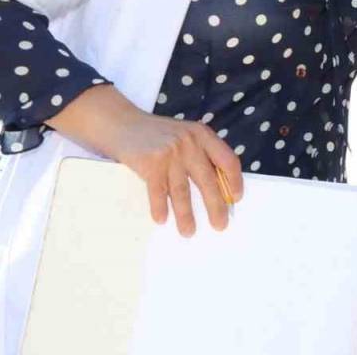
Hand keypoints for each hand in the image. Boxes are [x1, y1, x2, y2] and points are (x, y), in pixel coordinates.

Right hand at [47, 85, 243, 236]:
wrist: (121, 123)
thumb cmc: (157, 135)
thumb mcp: (185, 136)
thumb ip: (201, 154)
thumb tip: (219, 189)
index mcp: (203, 135)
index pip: (227, 160)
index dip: (235, 181)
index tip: (236, 198)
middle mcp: (189, 143)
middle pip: (208, 180)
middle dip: (216, 206)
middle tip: (220, 225)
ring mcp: (170, 153)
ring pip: (182, 191)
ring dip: (186, 215)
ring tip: (189, 232)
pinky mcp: (150, 163)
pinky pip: (159, 191)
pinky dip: (160, 207)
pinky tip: (162, 220)